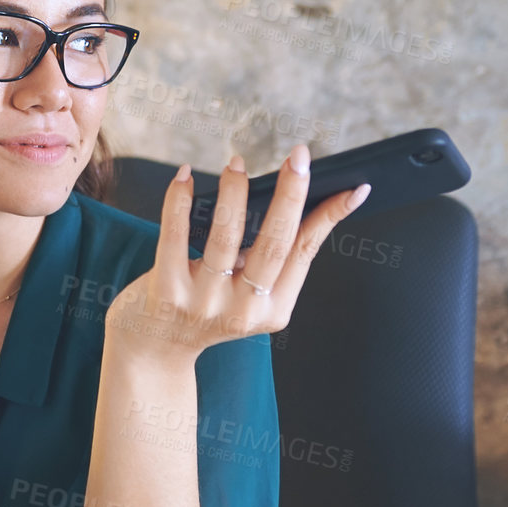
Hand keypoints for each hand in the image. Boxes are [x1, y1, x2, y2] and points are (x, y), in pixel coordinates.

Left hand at [104, 143, 370, 362]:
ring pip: (226, 237)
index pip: (305, 252)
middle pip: (275, 244)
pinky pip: (174, 237)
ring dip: (235, 193)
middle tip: (298, 157)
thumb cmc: (206, 308)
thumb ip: (268, 258)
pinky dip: (180, 201)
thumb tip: (293, 196)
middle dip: (291, 195)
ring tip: (237, 163)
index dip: (329, 216)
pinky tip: (185, 177)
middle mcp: (243, 310)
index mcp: (273, 309)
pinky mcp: (166, 292)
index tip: (351, 186)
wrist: (156, 349)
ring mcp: (204, 303)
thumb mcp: (249, 295)